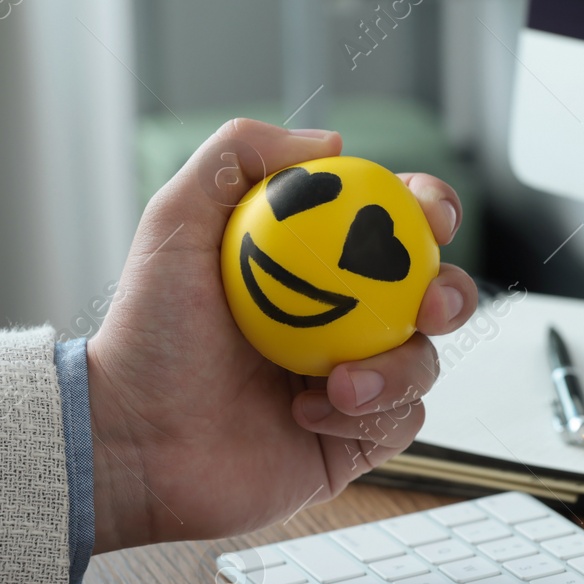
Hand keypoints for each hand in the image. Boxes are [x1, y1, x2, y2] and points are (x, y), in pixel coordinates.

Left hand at [85, 119, 478, 548]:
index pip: (392, 225)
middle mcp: (343, 321)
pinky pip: (399, 423)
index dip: (430, 210)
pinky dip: (365, 415)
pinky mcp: (352, 442)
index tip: (430, 217)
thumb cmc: (147, 334)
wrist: (133, 441)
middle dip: (451, 294)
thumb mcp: (176, 223)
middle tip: (428, 305)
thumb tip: (332, 140)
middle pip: (433, 294)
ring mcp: (352, 383)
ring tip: (337, 383)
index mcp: (313, 264)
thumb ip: (238, 156)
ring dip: (398, 369)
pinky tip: (307, 413)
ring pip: (424, 363)